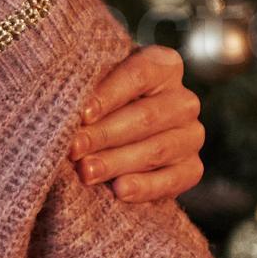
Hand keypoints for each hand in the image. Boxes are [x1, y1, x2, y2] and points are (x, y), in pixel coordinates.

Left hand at [72, 44, 203, 202]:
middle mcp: (183, 100)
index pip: (137, 76)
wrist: (111, 141)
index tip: (82, 114)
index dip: (108, 95)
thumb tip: (64, 103)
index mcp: (163, 66)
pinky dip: (146, 187)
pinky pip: (173, 179)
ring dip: (118, 162)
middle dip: (105, 134)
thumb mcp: (91, 87)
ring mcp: (191, 136)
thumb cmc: (95, 104)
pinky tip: (120, 191)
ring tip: (86, 172)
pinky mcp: (191, 169)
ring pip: (157, 149)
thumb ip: (84, 89)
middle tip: (74, 149)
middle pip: (145, 116)